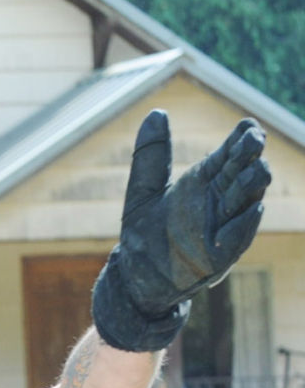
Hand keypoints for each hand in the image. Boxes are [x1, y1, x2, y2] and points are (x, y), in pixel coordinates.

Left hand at [92, 109, 268, 351]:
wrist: (135, 275)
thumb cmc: (144, 233)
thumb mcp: (142, 192)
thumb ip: (150, 156)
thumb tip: (157, 112)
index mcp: (205, 181)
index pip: (233, 152)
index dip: (243, 138)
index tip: (246, 126)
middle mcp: (221, 200)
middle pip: (248, 169)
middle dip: (252, 155)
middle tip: (250, 142)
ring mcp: (226, 226)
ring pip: (252, 198)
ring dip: (252, 183)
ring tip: (249, 170)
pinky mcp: (223, 253)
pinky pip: (241, 234)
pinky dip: (243, 222)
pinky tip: (248, 209)